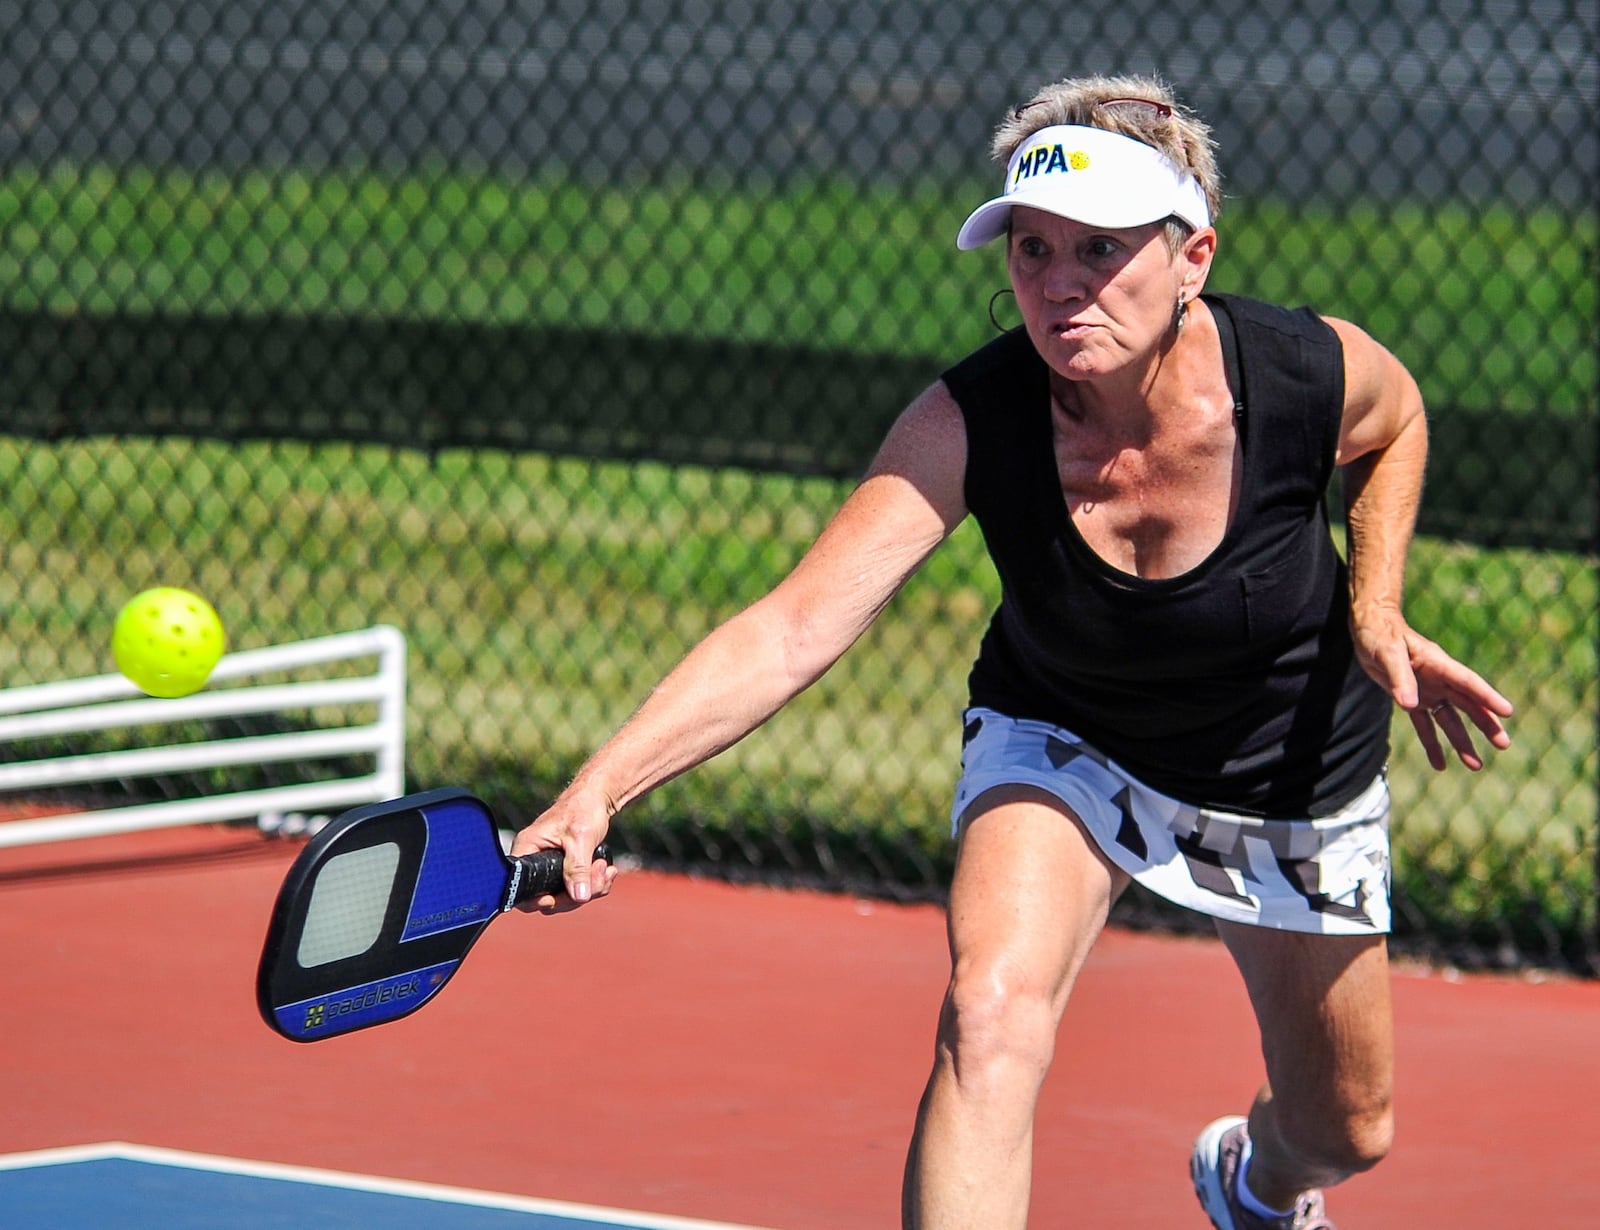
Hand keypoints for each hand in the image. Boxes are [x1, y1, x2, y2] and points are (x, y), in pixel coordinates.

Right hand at [508, 787, 618, 912]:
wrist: (598, 799)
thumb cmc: (583, 809)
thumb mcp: (580, 838)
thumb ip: (578, 868)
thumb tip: (578, 897)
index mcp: (527, 849)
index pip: (520, 888)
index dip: (536, 901)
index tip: (555, 898)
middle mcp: (534, 861)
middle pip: (547, 899)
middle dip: (576, 894)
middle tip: (598, 872)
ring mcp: (550, 868)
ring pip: (566, 897)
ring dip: (591, 888)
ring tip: (606, 868)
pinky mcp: (566, 871)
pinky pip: (578, 890)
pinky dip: (595, 884)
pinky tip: (607, 869)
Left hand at [1353, 606, 1512, 770]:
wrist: (1369, 629)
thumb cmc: (1380, 634)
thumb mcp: (1388, 653)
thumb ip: (1400, 678)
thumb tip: (1411, 706)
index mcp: (1438, 663)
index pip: (1467, 682)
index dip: (1487, 696)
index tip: (1507, 711)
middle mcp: (1438, 679)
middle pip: (1467, 704)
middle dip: (1486, 724)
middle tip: (1503, 744)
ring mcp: (1428, 691)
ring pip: (1450, 719)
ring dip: (1462, 741)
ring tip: (1475, 766)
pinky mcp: (1412, 700)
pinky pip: (1425, 725)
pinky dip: (1431, 744)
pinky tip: (1439, 765)